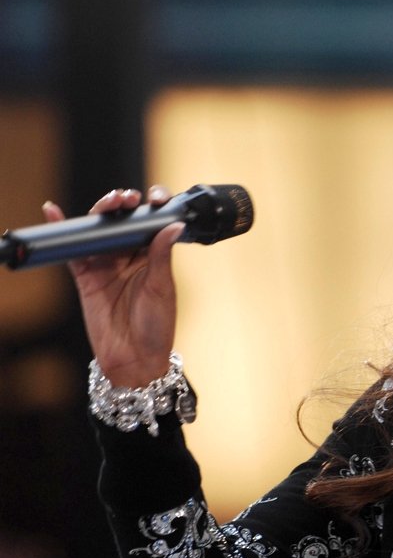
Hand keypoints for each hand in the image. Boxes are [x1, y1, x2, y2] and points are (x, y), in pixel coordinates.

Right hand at [42, 186, 183, 387]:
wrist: (134, 358)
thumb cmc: (157, 326)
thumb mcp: (162, 287)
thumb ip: (161, 255)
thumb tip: (174, 224)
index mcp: (154, 255)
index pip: (152, 222)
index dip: (154, 206)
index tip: (156, 199)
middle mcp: (130, 256)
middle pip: (123, 220)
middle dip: (124, 203)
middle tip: (127, 199)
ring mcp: (107, 264)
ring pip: (99, 230)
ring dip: (100, 211)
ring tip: (108, 203)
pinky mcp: (86, 276)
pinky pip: (73, 251)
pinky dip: (63, 232)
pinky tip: (54, 212)